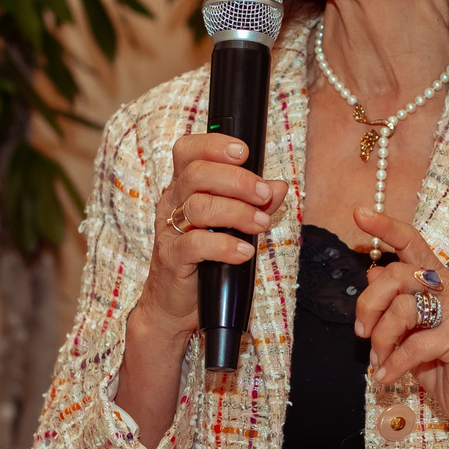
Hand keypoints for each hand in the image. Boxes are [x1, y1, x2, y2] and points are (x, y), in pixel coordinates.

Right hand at [132, 133, 290, 342]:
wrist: (175, 303)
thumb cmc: (204, 258)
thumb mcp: (232, 225)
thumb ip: (254, 203)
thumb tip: (279, 186)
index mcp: (183, 187)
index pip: (188, 151)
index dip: (214, 145)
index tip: (243, 152)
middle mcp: (172, 203)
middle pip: (197, 174)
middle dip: (238, 181)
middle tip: (264, 196)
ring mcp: (169, 231)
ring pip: (198, 206)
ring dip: (237, 212)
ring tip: (260, 224)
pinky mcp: (172, 258)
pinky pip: (195, 245)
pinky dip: (225, 246)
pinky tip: (244, 251)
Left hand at [352, 208, 448, 448]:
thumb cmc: (442, 364)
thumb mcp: (411, 330)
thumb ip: (394, 301)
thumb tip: (372, 270)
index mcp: (438, 281)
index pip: (411, 242)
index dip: (385, 226)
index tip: (358, 213)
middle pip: (397, 275)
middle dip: (369, 305)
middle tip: (361, 333)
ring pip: (402, 310)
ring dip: (380, 341)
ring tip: (378, 362)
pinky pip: (415, 345)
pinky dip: (393, 364)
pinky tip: (386, 378)